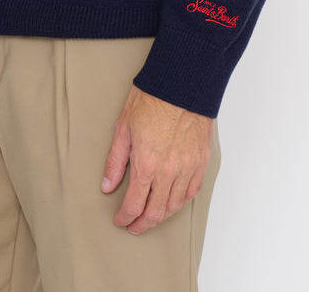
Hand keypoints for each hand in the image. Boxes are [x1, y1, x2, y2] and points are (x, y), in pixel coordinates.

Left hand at [101, 83, 213, 234]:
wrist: (180, 83)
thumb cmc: (151, 99)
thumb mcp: (123, 128)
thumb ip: (115, 161)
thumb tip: (107, 185)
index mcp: (146, 164)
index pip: (134, 205)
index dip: (125, 217)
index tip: (120, 219)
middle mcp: (168, 171)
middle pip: (156, 212)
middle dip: (142, 224)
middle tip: (134, 225)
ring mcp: (187, 167)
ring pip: (175, 205)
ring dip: (161, 216)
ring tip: (151, 216)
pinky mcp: (201, 161)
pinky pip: (192, 191)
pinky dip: (181, 201)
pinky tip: (172, 201)